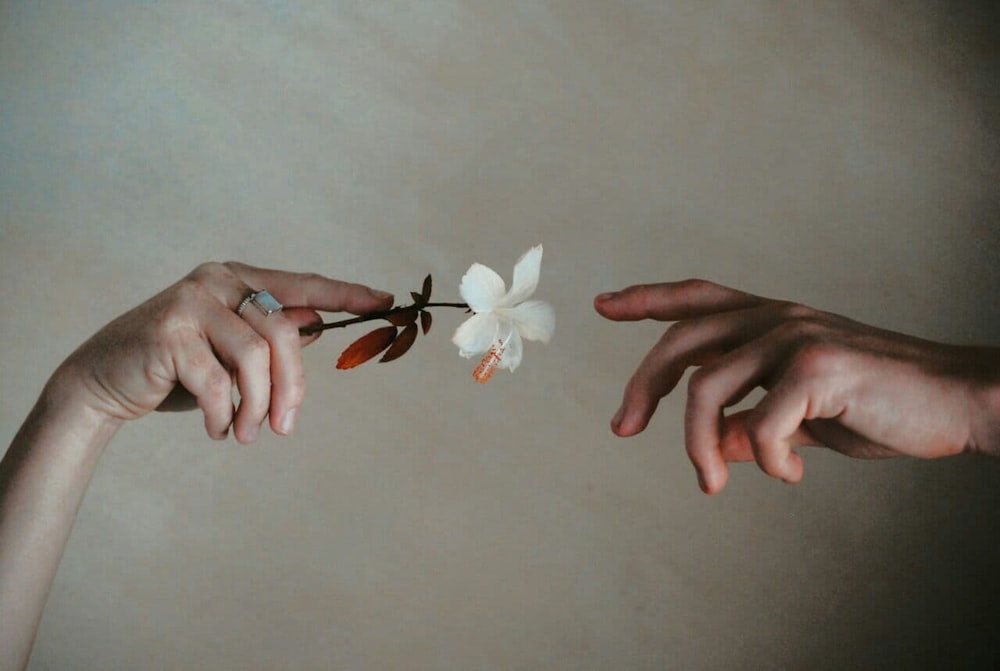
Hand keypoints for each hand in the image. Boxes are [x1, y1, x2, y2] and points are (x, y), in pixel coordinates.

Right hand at [55, 262, 393, 442]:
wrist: (103, 381)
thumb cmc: (177, 369)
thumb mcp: (231, 352)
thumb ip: (271, 337)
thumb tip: (322, 327)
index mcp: (237, 279)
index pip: (303, 285)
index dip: (346, 294)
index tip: (386, 303)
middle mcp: (216, 281)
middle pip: (285, 331)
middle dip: (292, 387)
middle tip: (285, 428)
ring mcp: (190, 302)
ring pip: (255, 358)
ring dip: (256, 407)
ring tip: (244, 433)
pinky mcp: (168, 332)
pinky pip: (218, 382)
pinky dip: (223, 415)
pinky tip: (216, 427)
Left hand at [595, 280, 999, 493]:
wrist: (956, 402)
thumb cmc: (880, 404)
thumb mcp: (803, 413)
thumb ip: (753, 419)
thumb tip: (711, 444)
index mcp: (772, 319)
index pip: (696, 298)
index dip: (646, 298)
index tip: (603, 304)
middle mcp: (777, 317)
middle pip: (681, 340)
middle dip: (641, 386)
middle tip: (621, 428)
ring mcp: (796, 337)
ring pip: (707, 387)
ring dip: (696, 445)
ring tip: (710, 484)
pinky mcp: (819, 367)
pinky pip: (759, 424)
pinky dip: (765, 460)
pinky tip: (790, 474)